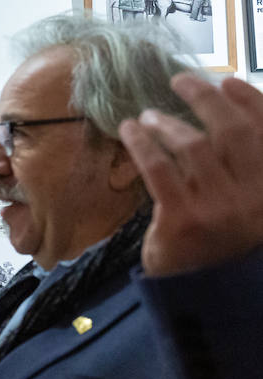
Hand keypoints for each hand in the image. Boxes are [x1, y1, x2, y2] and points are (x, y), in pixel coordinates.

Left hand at [118, 74, 262, 275]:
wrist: (201, 297)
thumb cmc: (220, 246)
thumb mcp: (245, 207)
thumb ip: (242, 169)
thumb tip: (227, 113)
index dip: (250, 102)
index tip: (228, 81)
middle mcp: (255, 197)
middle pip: (233, 132)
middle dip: (206, 99)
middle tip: (181, 80)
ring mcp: (220, 208)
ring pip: (194, 146)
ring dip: (167, 123)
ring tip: (147, 116)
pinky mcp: (183, 218)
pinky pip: (159, 167)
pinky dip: (142, 143)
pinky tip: (128, 130)